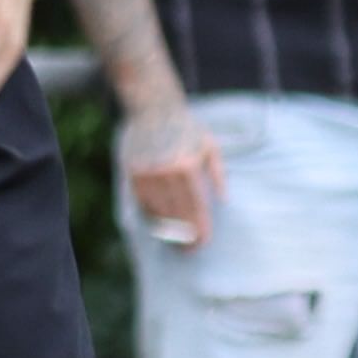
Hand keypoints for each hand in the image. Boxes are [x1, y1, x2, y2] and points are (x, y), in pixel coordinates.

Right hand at [115, 101, 225, 246]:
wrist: (153, 107)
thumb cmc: (186, 127)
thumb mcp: (210, 145)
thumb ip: (218, 174)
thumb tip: (224, 201)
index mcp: (188, 166)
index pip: (195, 208)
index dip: (199, 230)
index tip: (203, 243)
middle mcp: (167, 171)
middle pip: (176, 216)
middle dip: (184, 237)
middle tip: (190, 250)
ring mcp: (147, 173)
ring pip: (158, 213)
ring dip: (168, 231)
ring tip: (176, 242)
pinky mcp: (133, 173)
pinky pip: (143, 203)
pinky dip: (152, 216)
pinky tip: (161, 224)